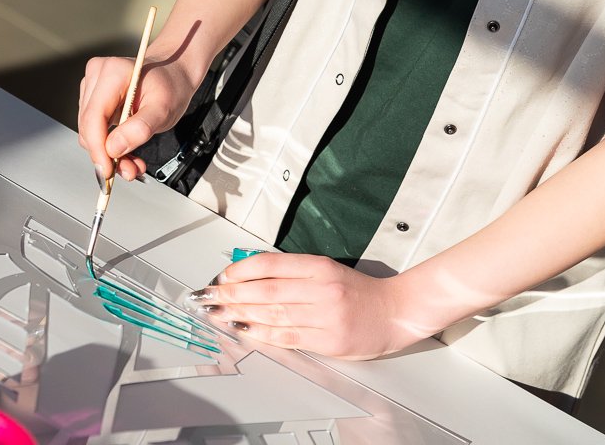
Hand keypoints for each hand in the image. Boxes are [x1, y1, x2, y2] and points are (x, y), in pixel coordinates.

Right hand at [77, 44, 202, 182]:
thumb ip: (140, 129)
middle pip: (89, 127)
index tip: (108, 171)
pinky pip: (94, 129)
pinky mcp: (93, 98)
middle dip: (107, 155)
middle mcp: (97, 75)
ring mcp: (93, 86)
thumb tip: (113, 149)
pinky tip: (128, 151)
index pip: (93, 118)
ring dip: (110, 153)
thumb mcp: (164, 109)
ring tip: (133, 162)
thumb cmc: (171, 85)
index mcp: (113, 72)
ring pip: (90, 132)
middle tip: (130, 171)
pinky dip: (111, 145)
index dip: (98, 149)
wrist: (174, 74)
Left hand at [190, 252, 432, 359]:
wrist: (395, 312)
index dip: (242, 269)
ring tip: (218, 313)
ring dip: (239, 314)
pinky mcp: (328, 340)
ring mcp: (325, 316)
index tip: (222, 275)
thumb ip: (293, 272)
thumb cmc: (359, 292)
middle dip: (232, 293)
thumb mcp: (327, 271)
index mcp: (320, 266)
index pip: (272, 264)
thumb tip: (251, 274)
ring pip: (272, 314)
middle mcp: (321, 289)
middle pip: (266, 290)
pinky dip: (261, 333)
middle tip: (209, 296)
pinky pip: (287, 336)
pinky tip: (244, 330)